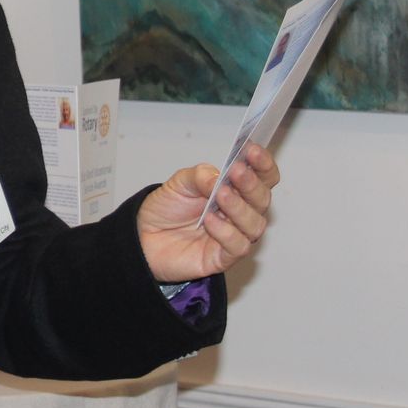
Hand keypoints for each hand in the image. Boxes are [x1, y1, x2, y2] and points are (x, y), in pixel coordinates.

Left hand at [136, 143, 280, 281]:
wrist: (145, 236)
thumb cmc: (169, 208)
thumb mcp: (180, 182)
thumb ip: (201, 176)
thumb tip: (220, 178)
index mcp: (237, 190)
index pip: (263, 176)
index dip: (263, 163)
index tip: (252, 150)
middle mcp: (241, 213)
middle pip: (262, 199)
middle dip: (251, 184)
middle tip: (236, 171)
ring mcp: (235, 235)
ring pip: (255, 224)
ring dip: (239, 207)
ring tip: (221, 195)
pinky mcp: (224, 257)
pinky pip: (238, 246)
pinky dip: (227, 232)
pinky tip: (210, 220)